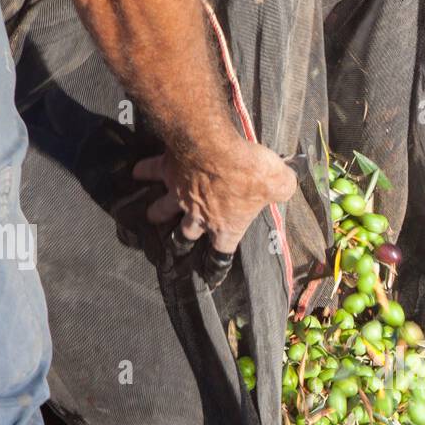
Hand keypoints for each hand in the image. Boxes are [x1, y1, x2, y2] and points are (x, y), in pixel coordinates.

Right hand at [134, 140, 296, 253]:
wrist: (212, 145)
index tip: (209, 280)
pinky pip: (152, 172)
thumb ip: (284, 189)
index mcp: (226, 225)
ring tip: (150, 216)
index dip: (215, 268)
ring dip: (156, 214)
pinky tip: (136, 172)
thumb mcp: (279, 183)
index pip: (221, 254)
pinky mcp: (168, 170)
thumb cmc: (248, 170)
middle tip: (173, 248)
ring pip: (163, 210)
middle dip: (180, 243)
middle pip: (186, 235)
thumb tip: (288, 185)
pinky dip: (144, 172)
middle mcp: (200, 215)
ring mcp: (180, 194)